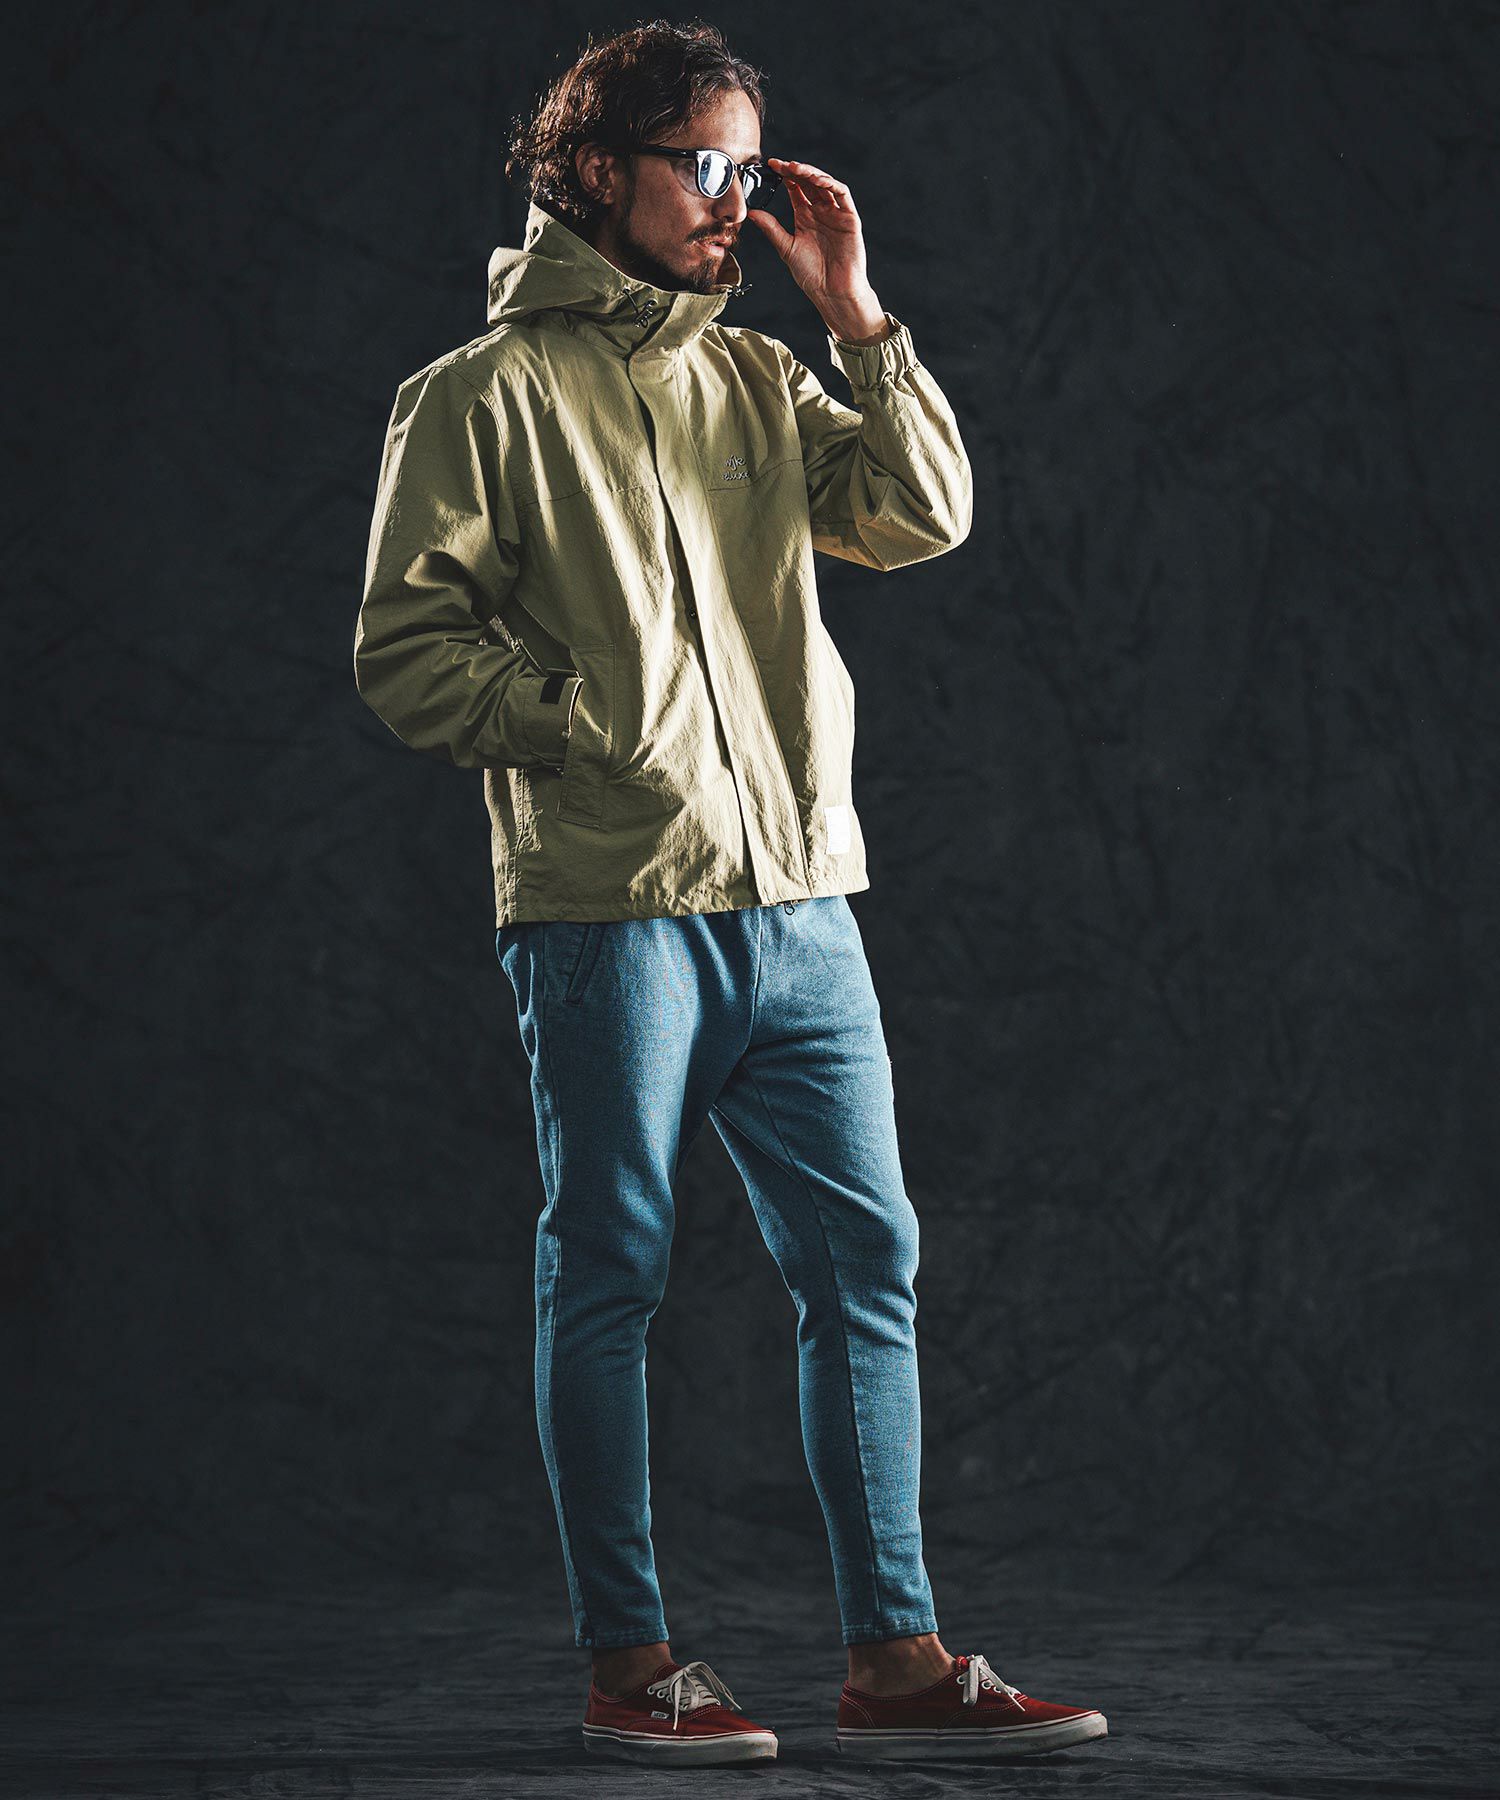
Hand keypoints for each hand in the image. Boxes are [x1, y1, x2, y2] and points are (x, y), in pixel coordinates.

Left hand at [746, 157, 887, 341]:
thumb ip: (771, 228)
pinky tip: (817, 180)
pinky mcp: (850, 218)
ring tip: (797, 169)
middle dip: (796, 170)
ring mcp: (836, 214)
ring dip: (811, 173)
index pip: (795, 188)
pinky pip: (842, 194)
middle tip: (781, 164)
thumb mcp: (787, 248)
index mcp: (805, 217)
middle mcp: (821, 212)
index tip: (770, 166)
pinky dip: (830, 184)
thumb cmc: (813, 275)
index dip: (784, 175)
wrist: (832, 293)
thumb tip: (752, 213)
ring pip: (825, 184)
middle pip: (809, 182)